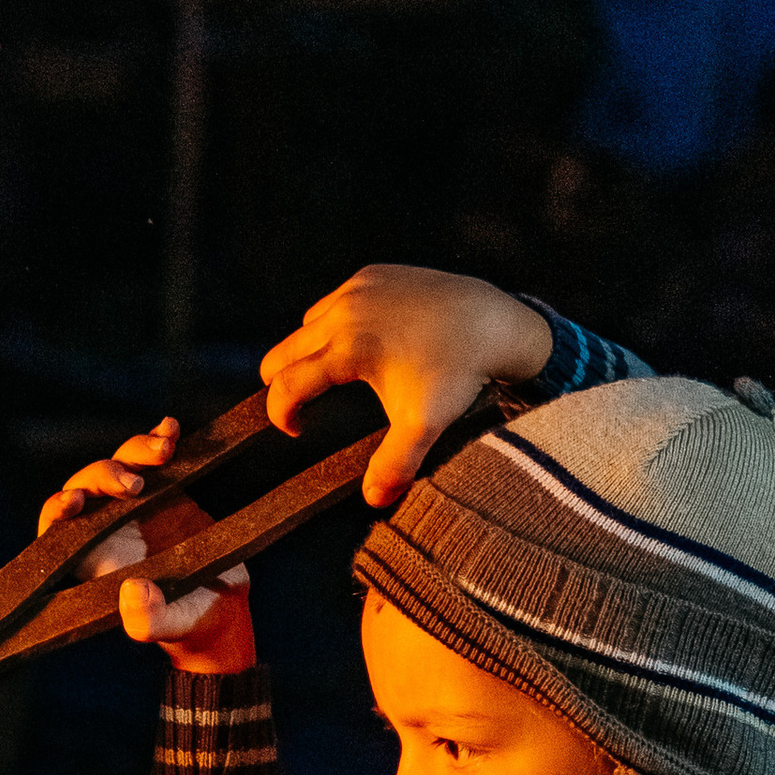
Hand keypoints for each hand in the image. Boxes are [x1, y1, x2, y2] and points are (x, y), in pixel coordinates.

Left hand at [38, 420, 255, 673]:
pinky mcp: (166, 487)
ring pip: (120, 464)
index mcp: (94, 559)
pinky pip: (155, 457)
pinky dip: (160, 437)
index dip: (58, 510)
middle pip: (87, 486)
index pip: (58, 529)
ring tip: (164, 449)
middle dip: (105, 475)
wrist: (222, 606)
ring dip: (136, 451)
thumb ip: (149, 620)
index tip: (75, 502)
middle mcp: (107, 527)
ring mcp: (135, 504)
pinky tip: (171, 428)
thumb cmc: (187, 622)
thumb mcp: (172, 626)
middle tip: (135, 483)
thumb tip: (132, 592)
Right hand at [260, 264, 551, 506]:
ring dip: (308, 351)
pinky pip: (335, 300)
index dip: (281, 413)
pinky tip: (358, 341)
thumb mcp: (425, 423)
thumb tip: (374, 500)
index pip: (287, 384)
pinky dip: (334, 323)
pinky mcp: (373, 274)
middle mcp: (345, 312)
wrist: (494, 323)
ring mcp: (358, 288)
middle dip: (284, 382)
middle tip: (302, 406)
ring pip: (307, 323)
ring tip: (330, 375)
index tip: (295, 430)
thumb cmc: (460, 371)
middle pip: (284, 350)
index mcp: (348, 348)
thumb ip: (395, 464)